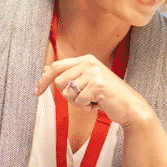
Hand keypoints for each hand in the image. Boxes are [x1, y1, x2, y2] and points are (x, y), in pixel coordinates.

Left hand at [34, 54, 153, 129]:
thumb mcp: (87, 83)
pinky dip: (87, 107)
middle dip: (68, 96)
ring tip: (93, 100)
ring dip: (78, 102)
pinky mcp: (97, 85)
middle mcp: (89, 62)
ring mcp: (94, 72)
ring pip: (67, 92)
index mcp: (86, 59)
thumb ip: (69, 75)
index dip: (43, 80)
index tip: (36, 91)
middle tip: (84, 98)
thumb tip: (46, 69)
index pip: (56, 66)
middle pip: (59, 81)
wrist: (130, 107)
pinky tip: (99, 104)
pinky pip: (79, 101)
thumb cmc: (108, 97)